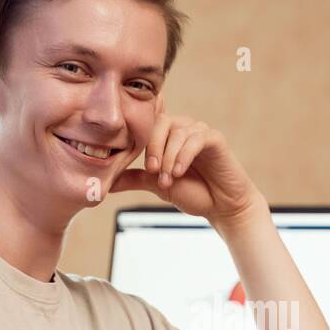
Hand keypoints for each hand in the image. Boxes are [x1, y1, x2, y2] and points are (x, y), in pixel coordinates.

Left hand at [109, 95, 263, 225]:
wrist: (222, 207)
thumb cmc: (193, 193)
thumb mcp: (157, 185)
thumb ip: (136, 179)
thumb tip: (107, 182)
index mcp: (168, 135)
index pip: (149, 123)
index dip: (142, 139)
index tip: (144, 166)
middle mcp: (183, 128)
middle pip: (161, 122)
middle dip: (153, 147)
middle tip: (153, 171)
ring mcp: (200, 131)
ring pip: (177, 132)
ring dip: (169, 158)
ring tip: (168, 180)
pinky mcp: (215, 138)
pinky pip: (196, 138)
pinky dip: (184, 155)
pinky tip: (180, 172)